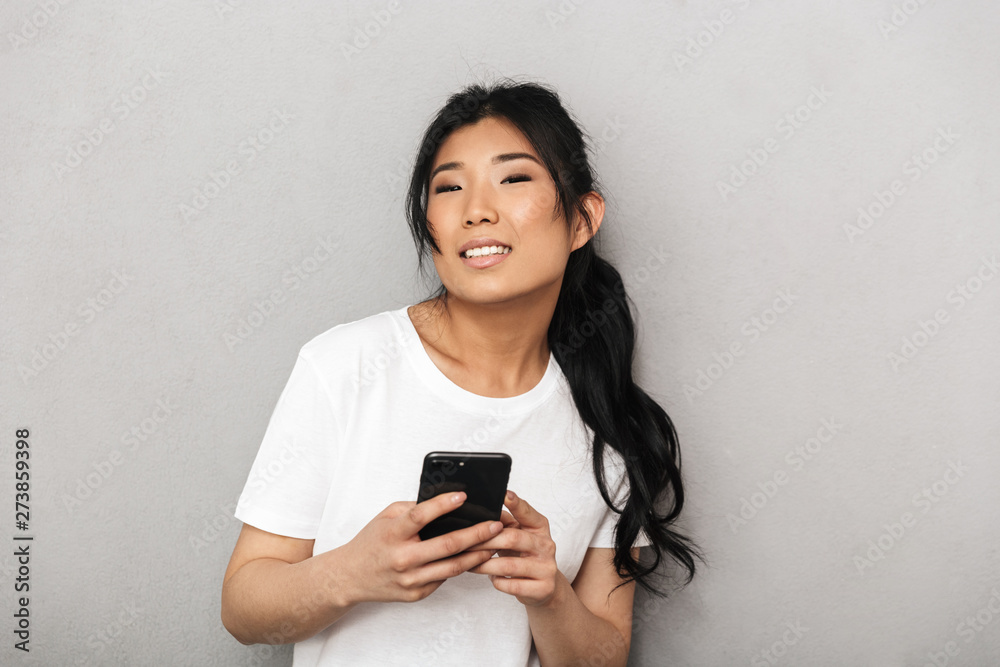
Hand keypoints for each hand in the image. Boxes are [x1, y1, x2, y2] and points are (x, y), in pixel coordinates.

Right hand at [337, 491, 502, 603]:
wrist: (350, 577)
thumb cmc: (371, 542)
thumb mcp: (385, 517)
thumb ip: (412, 509)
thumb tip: (445, 502)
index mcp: (392, 534)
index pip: (421, 517)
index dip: (443, 505)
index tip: (464, 496)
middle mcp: (402, 558)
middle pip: (447, 545)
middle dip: (476, 534)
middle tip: (496, 524)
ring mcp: (410, 580)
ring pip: (452, 567)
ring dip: (477, 554)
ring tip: (494, 542)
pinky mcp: (416, 594)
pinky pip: (444, 578)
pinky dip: (461, 567)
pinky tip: (474, 557)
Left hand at [467, 490, 558, 606]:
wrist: (543, 587)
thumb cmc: (523, 556)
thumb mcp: (517, 535)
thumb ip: (504, 523)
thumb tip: (480, 512)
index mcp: (540, 527)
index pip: (528, 513)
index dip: (517, 504)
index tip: (504, 495)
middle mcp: (547, 545)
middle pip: (513, 539)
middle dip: (486, 541)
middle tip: (466, 544)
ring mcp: (546, 568)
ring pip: (509, 565)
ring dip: (485, 565)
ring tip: (470, 564)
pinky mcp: (543, 588)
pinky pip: (512, 585)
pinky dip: (497, 581)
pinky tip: (491, 578)